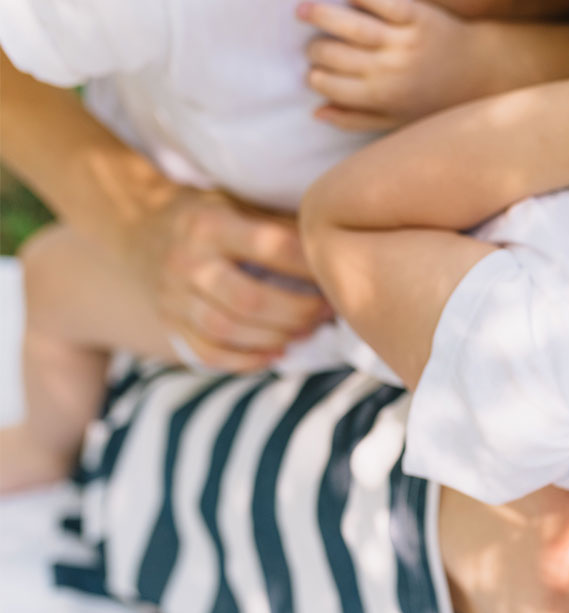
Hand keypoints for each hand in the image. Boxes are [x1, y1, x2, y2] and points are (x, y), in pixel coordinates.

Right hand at [121, 189, 331, 370]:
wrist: (140, 230)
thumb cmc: (211, 217)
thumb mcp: (238, 203)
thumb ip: (278, 223)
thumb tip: (333, 247)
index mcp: (209, 225)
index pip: (271, 247)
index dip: (310, 266)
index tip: (334, 273)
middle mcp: (186, 262)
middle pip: (249, 300)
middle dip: (298, 311)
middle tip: (326, 310)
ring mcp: (173, 298)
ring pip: (229, 331)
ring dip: (278, 337)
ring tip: (308, 330)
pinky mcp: (170, 325)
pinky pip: (209, 354)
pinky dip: (248, 360)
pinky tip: (278, 352)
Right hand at [299, 0, 486, 130]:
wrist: (481, 71)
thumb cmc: (435, 100)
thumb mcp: (398, 120)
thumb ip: (356, 119)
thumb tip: (316, 112)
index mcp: (382, 97)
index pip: (330, 85)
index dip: (315, 76)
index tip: (312, 70)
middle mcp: (390, 69)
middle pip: (335, 55)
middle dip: (315, 49)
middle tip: (311, 45)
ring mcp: (404, 41)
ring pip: (352, 26)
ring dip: (322, 16)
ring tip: (301, 10)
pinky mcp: (418, 16)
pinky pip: (381, 2)